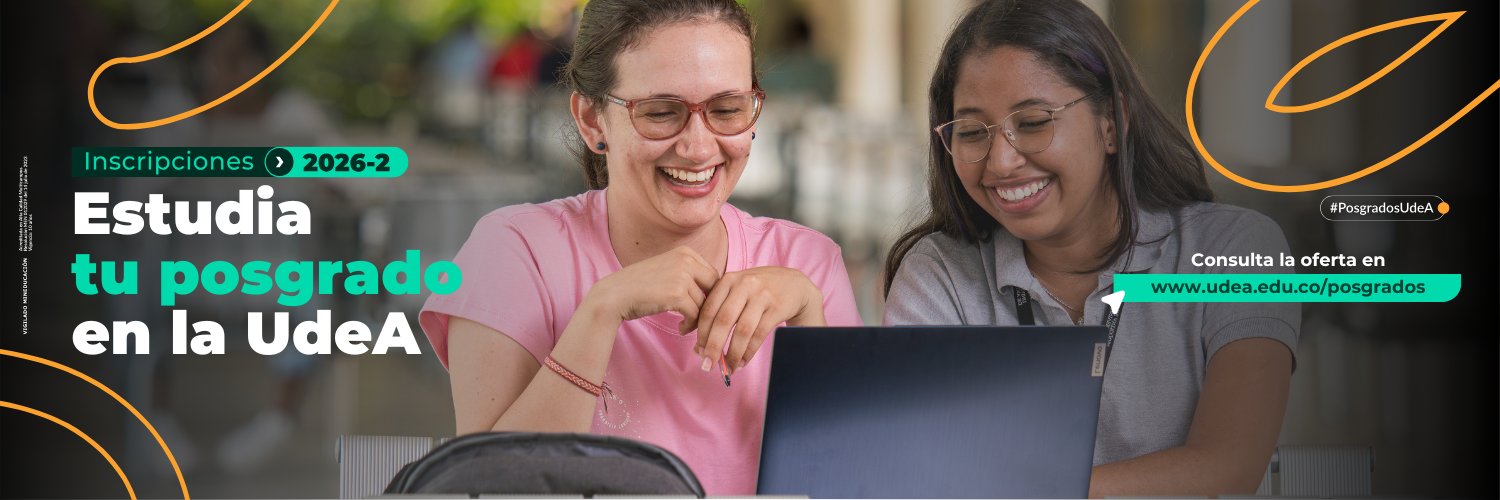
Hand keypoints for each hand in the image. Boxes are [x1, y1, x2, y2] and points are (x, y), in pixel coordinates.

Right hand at [586, 246, 719, 333]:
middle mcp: (686, 259)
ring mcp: (682, 275)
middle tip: (699, 320)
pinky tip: (680, 328)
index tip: (700, 308)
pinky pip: (695, 314)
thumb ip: (690, 275)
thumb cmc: (641, 287)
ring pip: (705, 304)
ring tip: (686, 326)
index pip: (713, 276)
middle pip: (715, 288)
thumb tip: (718, 292)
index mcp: (686, 252)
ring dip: (698, 319)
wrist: (614, 295)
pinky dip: (690, 325)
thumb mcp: (668, 270)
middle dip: (710, 307)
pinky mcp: (677, 294)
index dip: (710, 295)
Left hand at [694, 266, 824, 373]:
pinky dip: (749, 351)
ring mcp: (762, 296)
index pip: (709, 310)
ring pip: (742, 330)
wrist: (795, 284)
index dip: (701, 334)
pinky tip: (743, 361)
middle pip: (723, 320)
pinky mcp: (777, 307)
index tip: (698, 352)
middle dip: (713, 346)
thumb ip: (720, 309)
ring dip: (733, 353)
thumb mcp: (738, 289)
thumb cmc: (759, 291)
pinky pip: (759, 334)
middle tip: (707, 365)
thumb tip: (700, 345)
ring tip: (729, 368)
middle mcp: (744, 285)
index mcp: (729, 280)